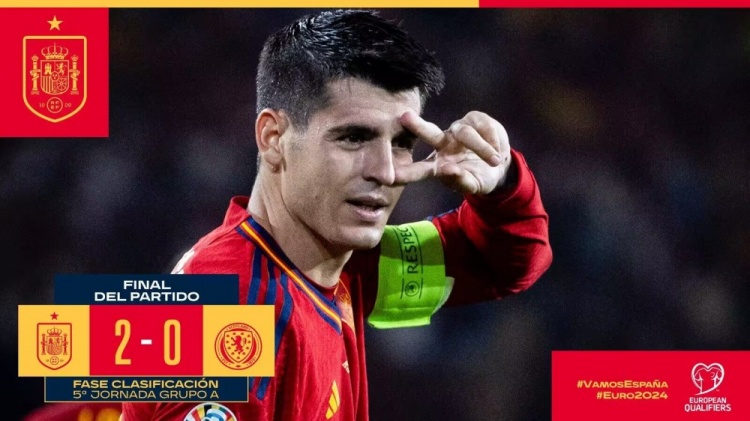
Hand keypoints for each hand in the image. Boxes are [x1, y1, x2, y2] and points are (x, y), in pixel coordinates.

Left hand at [396, 111, 511, 194]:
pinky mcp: (475, 118)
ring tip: (495, 161)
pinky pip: (484, 127)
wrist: (500, 166)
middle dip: (417, 125)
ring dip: (482, 149)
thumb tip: (450, 170)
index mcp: (437, 165)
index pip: (418, 170)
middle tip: (404, 117)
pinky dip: (494, 142)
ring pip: (467, 135)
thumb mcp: (472, 185)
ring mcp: (458, 129)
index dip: (406, 173)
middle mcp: (443, 144)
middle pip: (429, 133)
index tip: (390, 178)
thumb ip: (461, 181)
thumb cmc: (478, 178)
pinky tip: (498, 151)